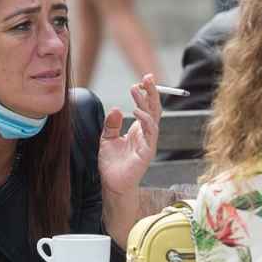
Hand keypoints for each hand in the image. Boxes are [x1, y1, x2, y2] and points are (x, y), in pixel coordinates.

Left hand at [98, 74, 161, 195]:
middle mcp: (146, 134)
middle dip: (152, 92)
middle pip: (154, 108)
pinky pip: (150, 133)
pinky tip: (137, 111)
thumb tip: (117, 108)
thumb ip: (111, 124)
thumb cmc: (112, 163)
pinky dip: (146, 120)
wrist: (112, 184)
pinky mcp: (148, 151)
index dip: (146, 93)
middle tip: (147, 77)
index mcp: (139, 129)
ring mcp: (149, 142)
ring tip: (137, 90)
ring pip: (153, 117)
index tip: (141, 81)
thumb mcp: (107, 138)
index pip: (147, 107)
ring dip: (147, 102)